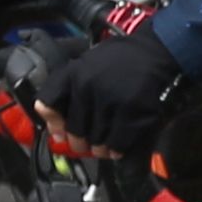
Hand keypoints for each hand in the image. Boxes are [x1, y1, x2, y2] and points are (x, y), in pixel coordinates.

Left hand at [49, 26, 185, 157]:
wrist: (154, 51)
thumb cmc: (119, 61)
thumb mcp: (87, 65)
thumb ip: (68, 89)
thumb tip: (57, 130)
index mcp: (74, 74)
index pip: (48, 104)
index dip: (53, 123)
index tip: (59, 134)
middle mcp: (88, 87)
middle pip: (75, 131)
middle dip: (80, 143)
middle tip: (86, 145)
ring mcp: (111, 101)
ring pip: (96, 140)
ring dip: (100, 149)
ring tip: (104, 147)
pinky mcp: (132, 113)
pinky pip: (119, 142)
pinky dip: (117, 150)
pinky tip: (118, 148)